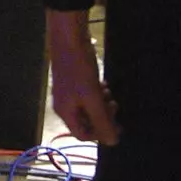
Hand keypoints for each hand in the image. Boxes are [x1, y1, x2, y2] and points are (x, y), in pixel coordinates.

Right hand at [47, 9, 119, 144]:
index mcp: (66, 112)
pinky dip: (97, 94)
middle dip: (102, 117)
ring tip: (109, 94)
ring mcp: (68, 92)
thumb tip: (113, 142)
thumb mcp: (93, 98)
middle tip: (114, 106)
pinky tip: (103, 84)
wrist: (68, 39)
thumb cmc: (79, 70)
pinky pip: (87, 95)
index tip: (116, 125)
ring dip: (101, 105)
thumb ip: (102, 121)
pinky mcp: (73, 80)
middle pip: (86, 122)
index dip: (100, 134)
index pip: (82, 135)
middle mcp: (64, 105)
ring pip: (88, 108)